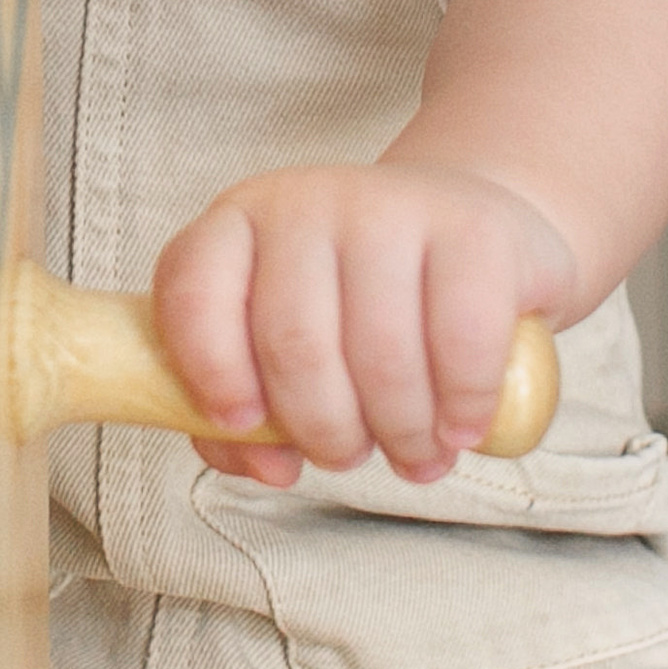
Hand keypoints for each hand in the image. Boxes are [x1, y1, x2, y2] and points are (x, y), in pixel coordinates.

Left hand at [151, 164, 572, 490]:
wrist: (470, 233)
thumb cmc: (359, 302)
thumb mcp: (286, 342)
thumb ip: (250, 414)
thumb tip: (270, 466)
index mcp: (238, 222)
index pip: (193, 291)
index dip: (210, 370)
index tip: (243, 424)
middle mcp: (307, 202)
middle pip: (294, 343)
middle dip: (324, 430)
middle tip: (348, 457)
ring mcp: (391, 206)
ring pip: (380, 352)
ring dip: (399, 432)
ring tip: (414, 456)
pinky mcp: (474, 229)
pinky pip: (461, 340)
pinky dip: (462, 404)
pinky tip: (462, 428)